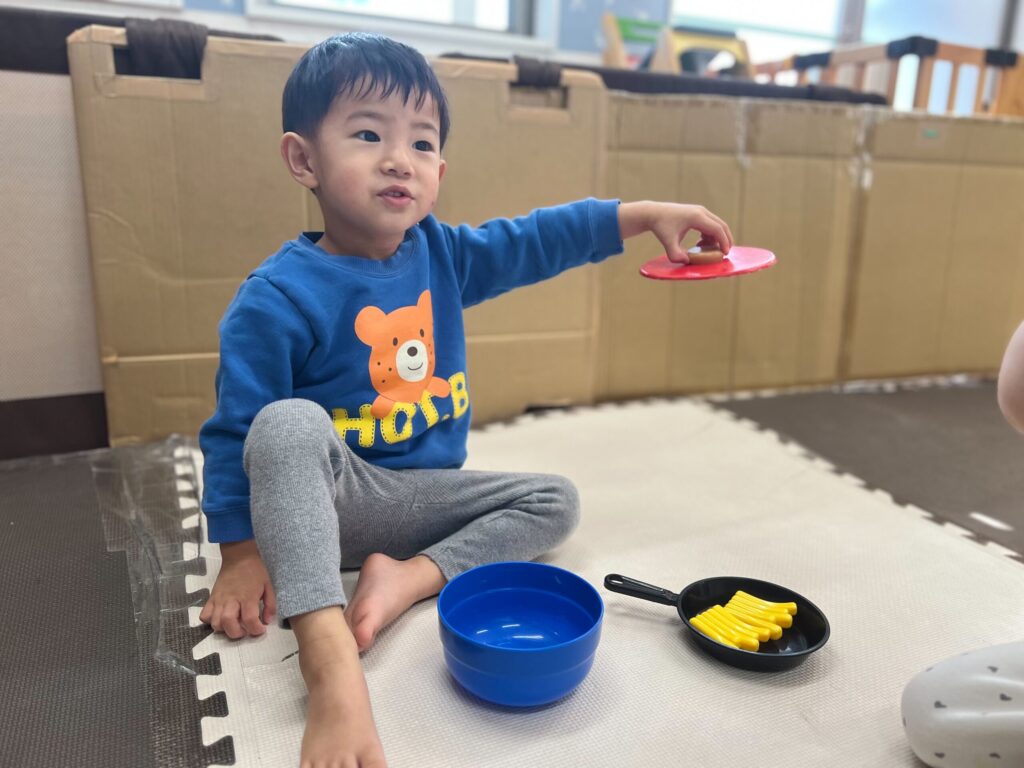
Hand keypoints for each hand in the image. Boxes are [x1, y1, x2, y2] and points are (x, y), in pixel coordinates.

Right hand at [199, 539, 276, 638]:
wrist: (240, 556)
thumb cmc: (256, 570)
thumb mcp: (269, 585)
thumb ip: (270, 604)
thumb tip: (268, 621)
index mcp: (248, 597)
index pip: (250, 619)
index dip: (256, 630)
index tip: (260, 629)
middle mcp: (231, 600)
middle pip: (228, 624)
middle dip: (237, 633)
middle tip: (245, 630)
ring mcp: (219, 599)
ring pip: (215, 622)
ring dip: (224, 629)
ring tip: (233, 625)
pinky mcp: (211, 597)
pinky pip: (204, 614)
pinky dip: (210, 621)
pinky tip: (220, 618)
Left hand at [619, 201, 733, 263]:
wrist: (654, 213)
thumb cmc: (661, 227)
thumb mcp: (667, 242)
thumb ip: (675, 254)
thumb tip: (686, 261)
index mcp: (696, 217)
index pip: (717, 229)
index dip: (723, 241)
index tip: (725, 253)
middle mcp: (701, 211)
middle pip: (721, 225)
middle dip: (726, 239)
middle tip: (726, 253)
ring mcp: (700, 210)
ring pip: (717, 224)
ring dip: (717, 238)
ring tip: (707, 250)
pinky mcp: (698, 212)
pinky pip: (710, 223)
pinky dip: (710, 234)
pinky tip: (700, 242)